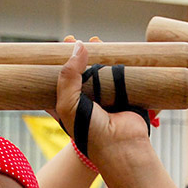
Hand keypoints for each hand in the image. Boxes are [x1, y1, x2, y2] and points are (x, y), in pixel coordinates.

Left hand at [55, 41, 153, 175]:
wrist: (121, 146)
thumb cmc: (90, 132)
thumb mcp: (68, 103)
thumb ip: (68, 75)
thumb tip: (80, 46)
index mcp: (70, 104)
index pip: (63, 79)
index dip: (60, 62)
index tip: (61, 46)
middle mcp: (88, 100)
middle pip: (84, 71)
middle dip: (82, 55)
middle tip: (79, 40)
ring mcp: (108, 97)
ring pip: (103, 70)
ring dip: (102, 54)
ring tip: (97, 41)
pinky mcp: (126, 94)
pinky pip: (123, 74)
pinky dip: (122, 62)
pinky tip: (118, 50)